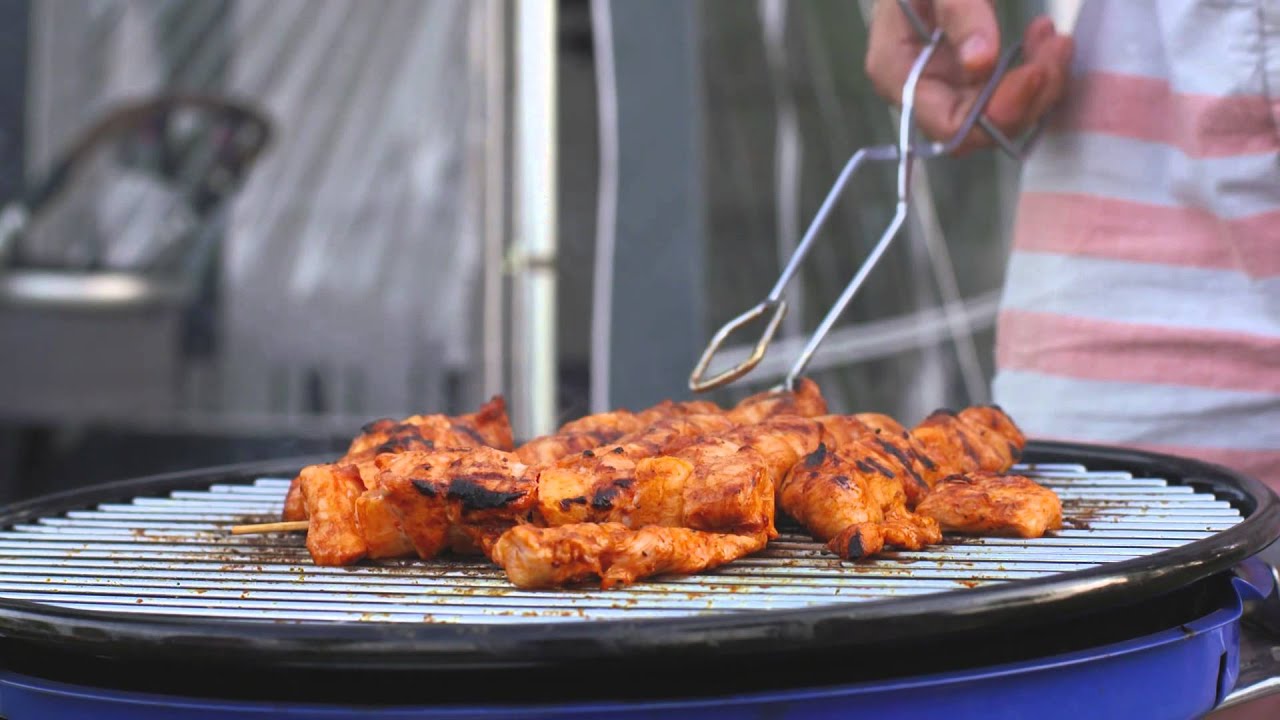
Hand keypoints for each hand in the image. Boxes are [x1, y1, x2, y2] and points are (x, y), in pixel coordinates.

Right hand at [865, 0, 1073, 151]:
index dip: (994, 112)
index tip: (1034, 73)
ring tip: (1056, 39)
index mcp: (895, 73)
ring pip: (1000, 118)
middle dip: (1026, 97)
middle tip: (1058, 46)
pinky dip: (1037, 76)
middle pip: (978, 128)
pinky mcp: (968, 81)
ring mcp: (945, 90)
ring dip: (1040, 86)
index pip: (946, 123)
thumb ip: (958, 12)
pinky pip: (1007, 96)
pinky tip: (1045, 39)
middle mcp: (919, 94)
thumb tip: (980, 62)